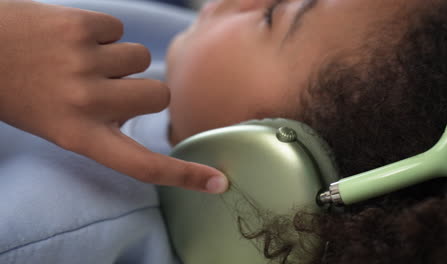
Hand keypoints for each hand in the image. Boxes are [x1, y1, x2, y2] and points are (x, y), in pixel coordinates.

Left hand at [0, 0, 227, 193]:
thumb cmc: (16, 90)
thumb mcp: (59, 124)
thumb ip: (103, 123)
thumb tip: (138, 105)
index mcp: (79, 135)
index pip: (142, 164)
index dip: (184, 176)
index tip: (217, 182)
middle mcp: (87, 103)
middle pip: (159, 95)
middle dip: (144, 88)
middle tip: (111, 84)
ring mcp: (85, 63)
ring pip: (141, 57)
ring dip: (119, 57)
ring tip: (81, 56)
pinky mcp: (81, 27)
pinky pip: (119, 29)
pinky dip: (101, 32)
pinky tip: (71, 37)